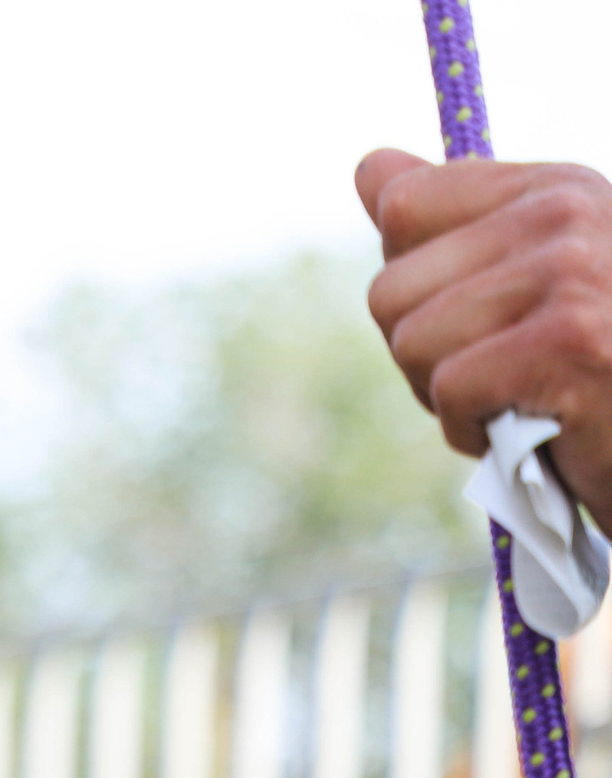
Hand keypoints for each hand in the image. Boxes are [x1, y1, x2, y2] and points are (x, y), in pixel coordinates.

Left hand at [357, 148, 611, 522]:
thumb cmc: (596, 364)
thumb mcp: (530, 274)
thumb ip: (449, 221)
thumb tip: (368, 164)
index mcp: (554, 188)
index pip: (402, 205)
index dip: (410, 282)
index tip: (472, 312)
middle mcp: (567, 215)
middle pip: (389, 290)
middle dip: (423, 353)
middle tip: (497, 374)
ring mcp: (572, 274)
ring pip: (410, 344)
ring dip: (447, 397)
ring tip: (514, 400)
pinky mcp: (572, 343)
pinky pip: (450, 390)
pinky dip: (472, 431)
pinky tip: (527, 433)